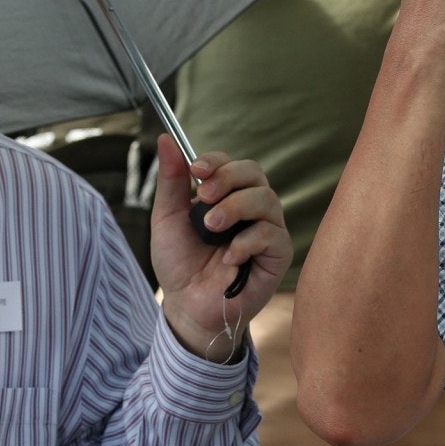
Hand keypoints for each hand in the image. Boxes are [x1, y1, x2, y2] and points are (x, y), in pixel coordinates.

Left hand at [151, 135, 290, 361]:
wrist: (187, 306)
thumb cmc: (180, 264)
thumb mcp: (167, 219)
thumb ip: (171, 182)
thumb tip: (166, 140)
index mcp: (227, 195)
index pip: (232, 164)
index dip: (216, 161)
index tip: (195, 170)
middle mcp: (251, 208)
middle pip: (254, 173)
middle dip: (228, 179)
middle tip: (205, 196)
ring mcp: (267, 230)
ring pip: (266, 199)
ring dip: (236, 207)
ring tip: (211, 228)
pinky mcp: (278, 255)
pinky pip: (272, 234)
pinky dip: (247, 241)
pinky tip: (229, 257)